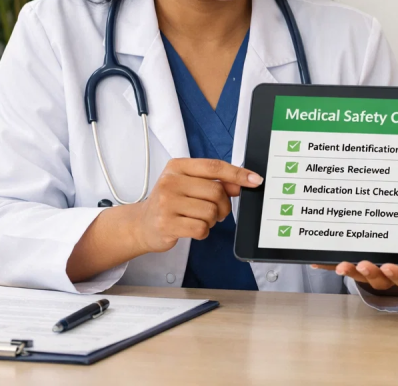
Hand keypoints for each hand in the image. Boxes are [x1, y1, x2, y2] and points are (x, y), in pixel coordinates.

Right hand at [130, 158, 262, 253]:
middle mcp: (170, 181)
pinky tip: (193, 228)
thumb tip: (243, 183)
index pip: (215, 167)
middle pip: (216, 192)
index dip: (238, 174)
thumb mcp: (190, 185)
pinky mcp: (166, 224)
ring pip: (211, 212)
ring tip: (199, 219)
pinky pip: (201, 228)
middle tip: (217, 211)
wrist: (142, 224)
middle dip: (224, 205)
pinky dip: (203, 231)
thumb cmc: (171, 202)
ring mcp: (166, 203)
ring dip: (212, 220)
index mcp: (178, 166)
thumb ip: (215, 182)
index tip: (256, 180)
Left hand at [309, 226, 397, 293]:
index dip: (397, 272)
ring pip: (360, 273)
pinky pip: (341, 264)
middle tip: (364, 264)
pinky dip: (328, 262)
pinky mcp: (356, 263)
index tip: (391, 265)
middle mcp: (390, 272)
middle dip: (371, 271)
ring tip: (343, 264)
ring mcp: (372, 269)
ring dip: (350, 270)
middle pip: (380, 275)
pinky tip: (316, 258)